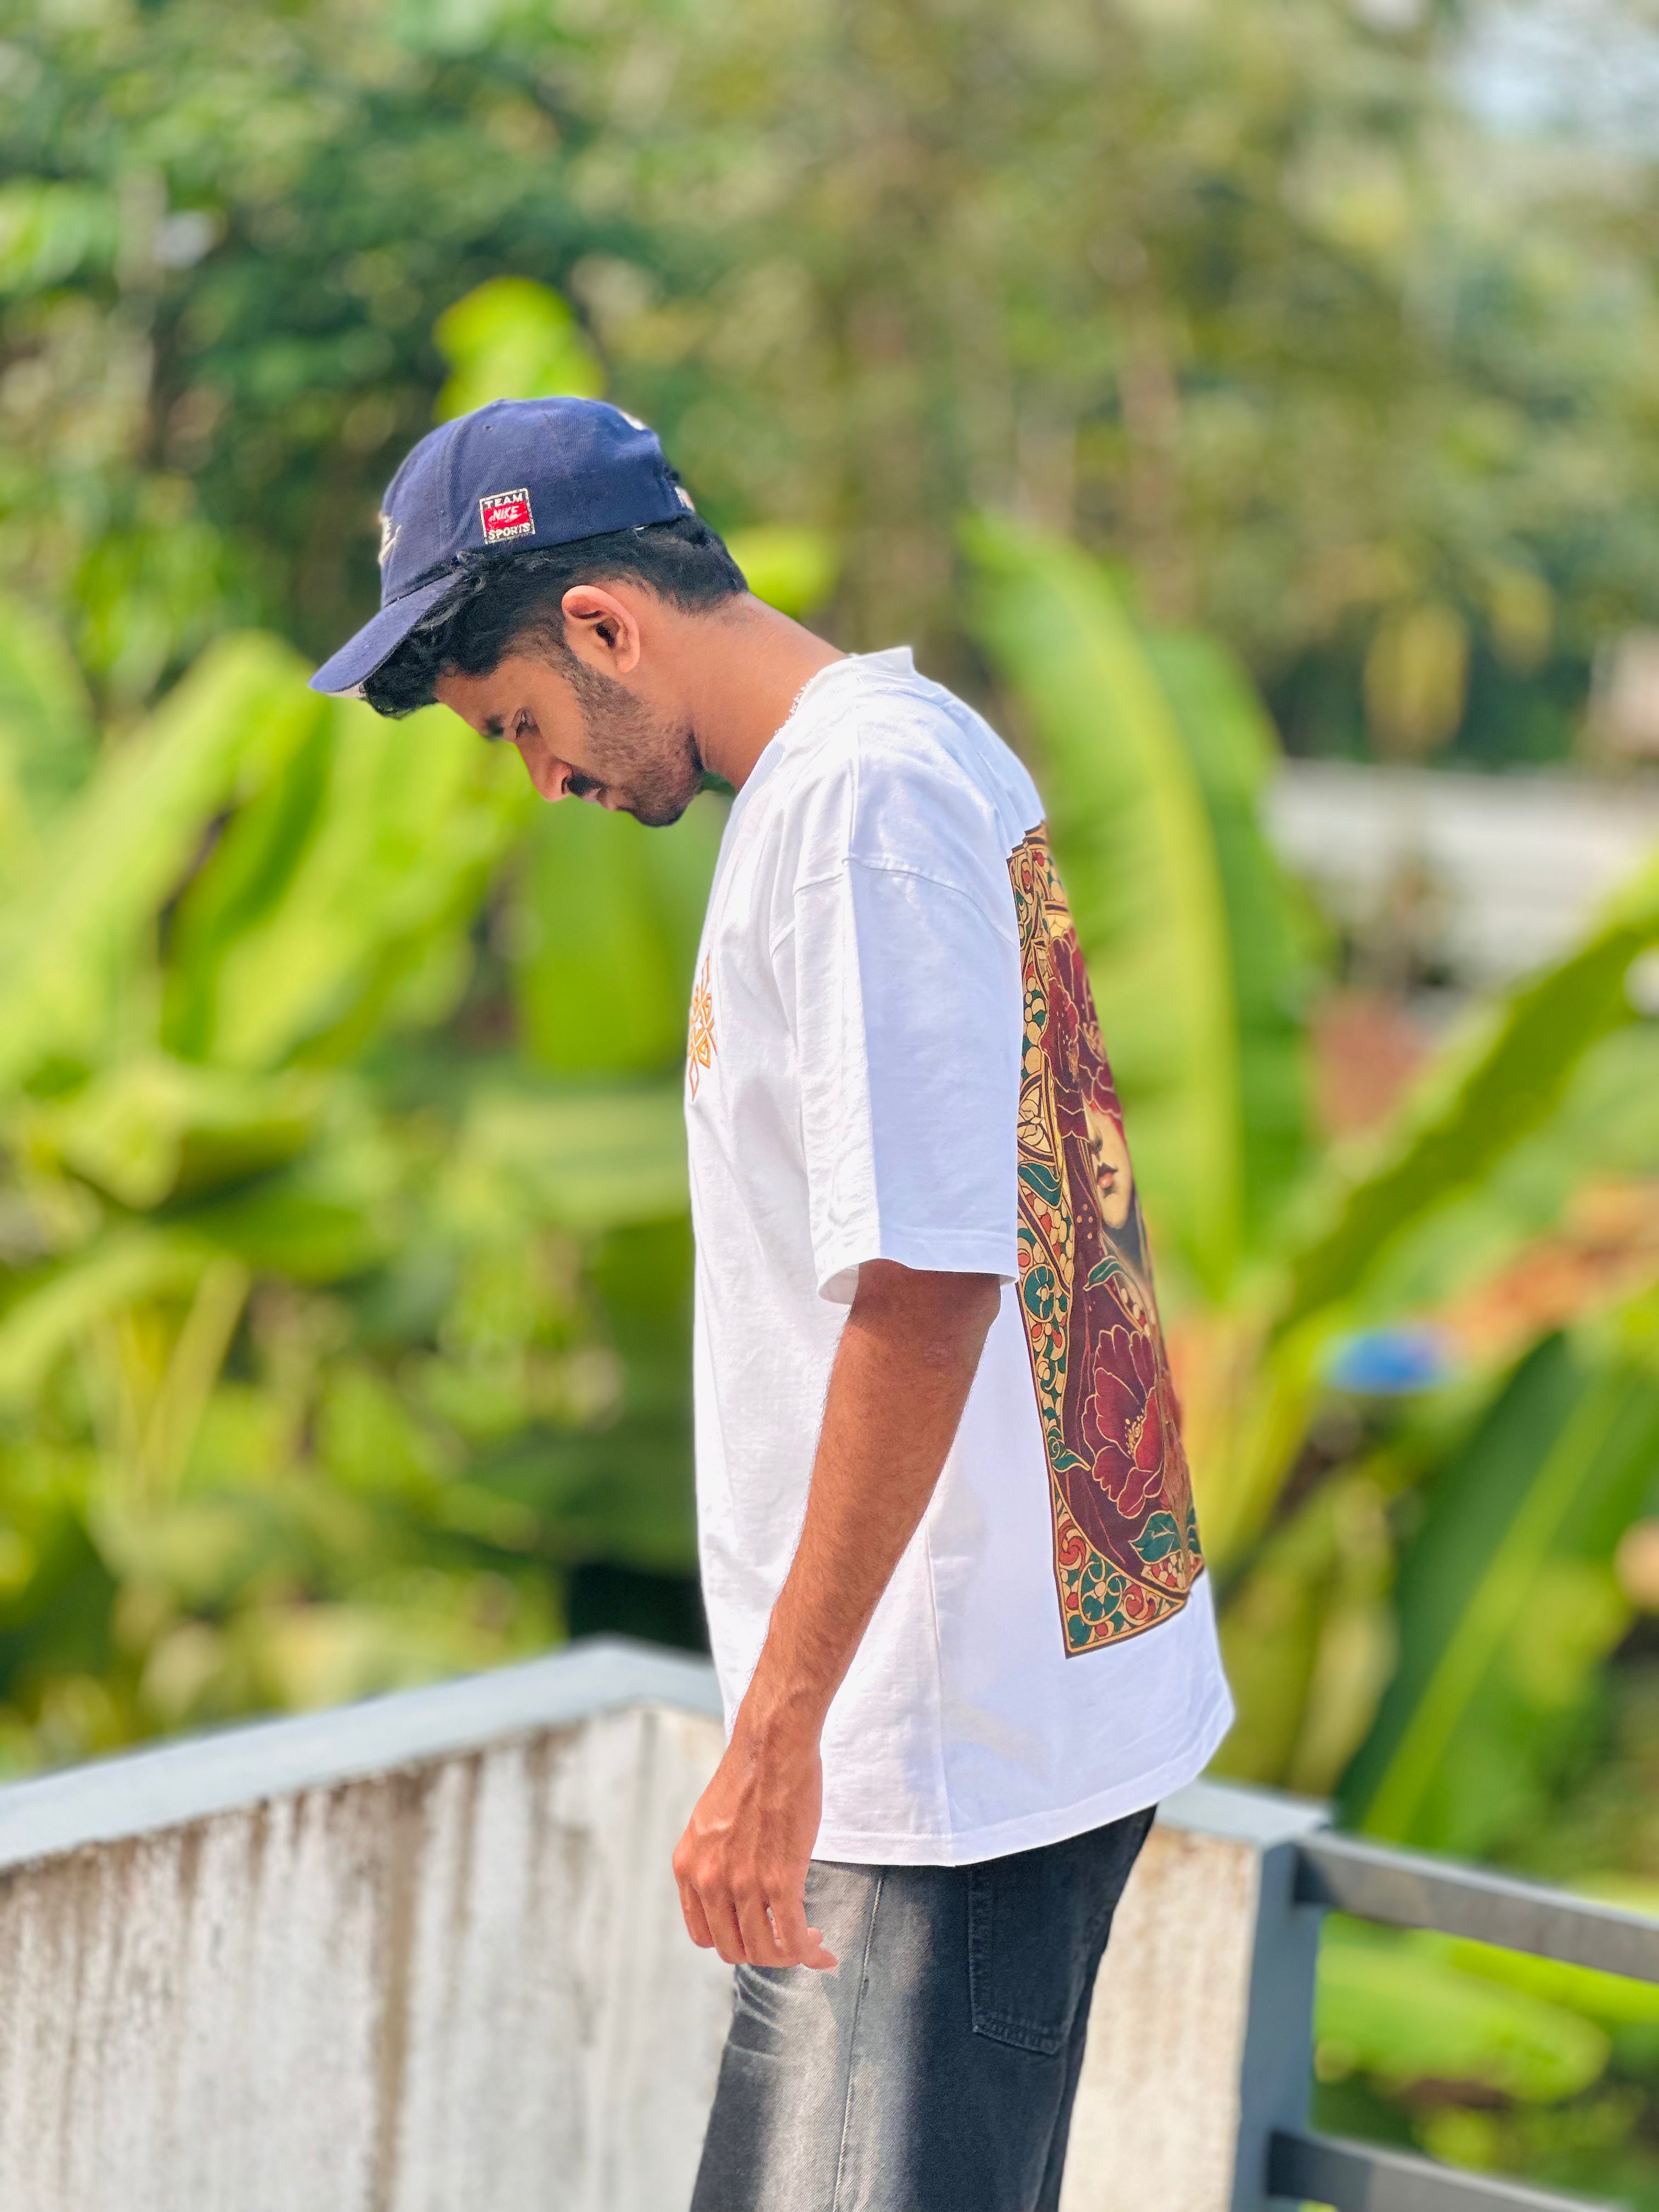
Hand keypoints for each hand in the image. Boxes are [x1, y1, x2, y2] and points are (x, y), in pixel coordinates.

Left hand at [671, 1707, 837, 1970]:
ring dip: (789, 1954)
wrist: (774, 1743)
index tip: (758, 1934)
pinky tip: (821, 1947)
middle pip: (733, 1949)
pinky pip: (792, 1937)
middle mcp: (709, 1881)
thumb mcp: (710, 1823)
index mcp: (688, 1867)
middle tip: (788, 1937)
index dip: (734, 1942)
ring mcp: (743, 1883)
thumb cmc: (752, 1774)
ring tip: (809, 1938)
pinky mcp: (780, 1880)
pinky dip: (807, 1952)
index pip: (703, 1936)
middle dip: (763, 1952)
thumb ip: (714, 1861)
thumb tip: (735, 1893)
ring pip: (764, 1950)